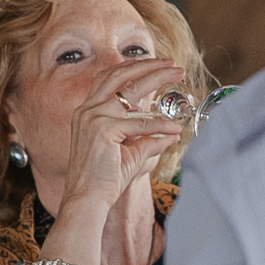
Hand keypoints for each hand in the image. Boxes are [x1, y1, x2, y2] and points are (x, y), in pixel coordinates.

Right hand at [60, 58, 185, 209]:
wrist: (86, 200)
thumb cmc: (104, 180)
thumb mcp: (129, 153)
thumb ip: (148, 140)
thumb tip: (171, 134)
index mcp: (87, 111)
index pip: (111, 78)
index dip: (135, 68)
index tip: (158, 65)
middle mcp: (87, 110)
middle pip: (120, 74)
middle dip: (149, 64)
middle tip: (174, 64)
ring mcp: (93, 118)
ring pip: (130, 90)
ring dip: (156, 78)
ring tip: (178, 74)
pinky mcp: (103, 131)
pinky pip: (140, 124)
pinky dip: (160, 125)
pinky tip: (174, 128)